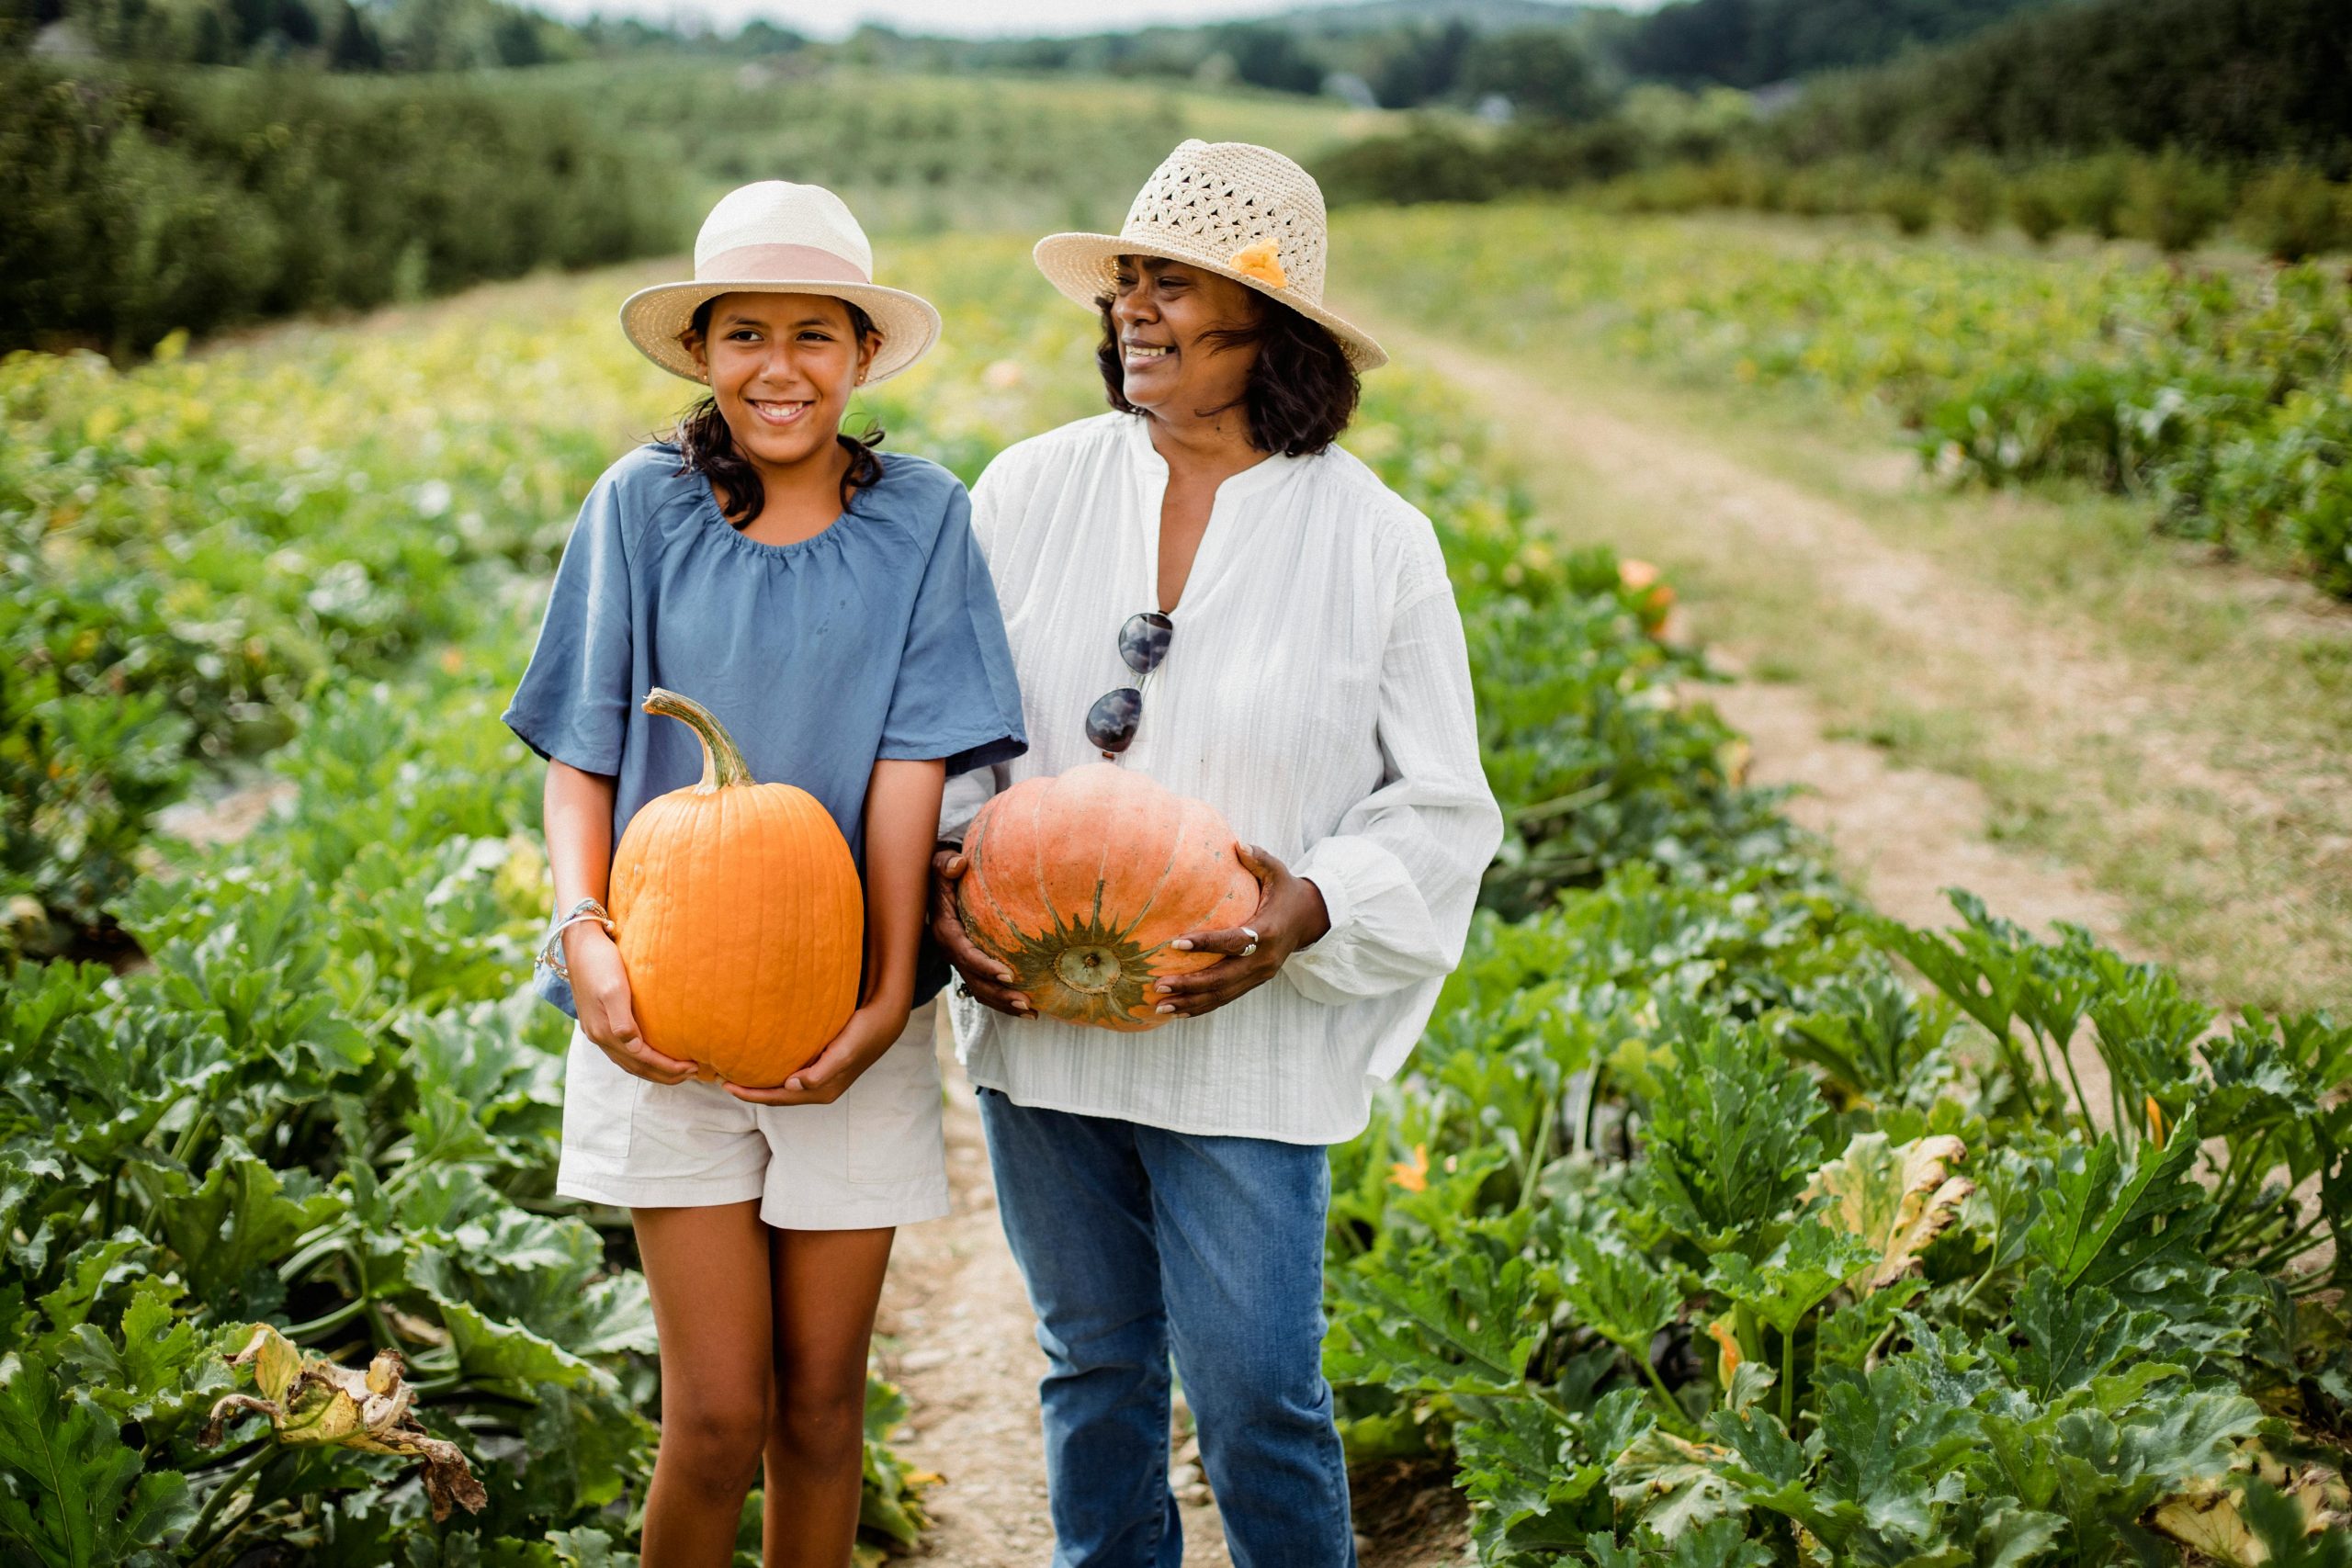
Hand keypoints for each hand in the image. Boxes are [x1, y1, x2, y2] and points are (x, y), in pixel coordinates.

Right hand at [566, 924, 694, 1084]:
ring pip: (628, 1062)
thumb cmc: (600, 962)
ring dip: (653, 1070)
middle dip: (664, 1074)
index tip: (693, 1067)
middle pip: (636, 1067)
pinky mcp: (597, 1023)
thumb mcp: (613, 989)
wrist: (578, 943)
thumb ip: (622, 1021)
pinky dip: (640, 1059)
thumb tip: (634, 1046)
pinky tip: (652, 1053)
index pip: (642, 1060)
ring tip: (677, 1070)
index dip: (668, 1067)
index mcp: (605, 1031)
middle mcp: (599, 1037)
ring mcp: (596, 1031)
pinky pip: (622, 1052)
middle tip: (692, 1073)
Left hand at [725, 997, 910, 1105]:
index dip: (750, 1094)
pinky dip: (772, 1071)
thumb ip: (821, 1072)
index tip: (726, 1085)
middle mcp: (819, 1089)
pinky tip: (762, 1060)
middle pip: (776, 1095)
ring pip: (782, 1085)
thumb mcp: (843, 1052)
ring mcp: (820, 1078)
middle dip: (750, 1091)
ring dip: (760, 1082)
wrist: (884, 1020)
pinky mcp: (820, 1064)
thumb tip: (792, 1084)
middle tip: (723, 1080)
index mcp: (821, 1091)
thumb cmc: (863, 1034)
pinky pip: (790, 1073)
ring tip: (737, 1072)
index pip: (777, 1098)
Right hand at [928, 845, 1032, 1018]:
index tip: (1009, 974)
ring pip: (981, 989)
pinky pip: (986, 986)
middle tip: (1027, 1003)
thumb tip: (958, 864)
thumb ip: (946, 864)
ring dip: (1004, 1004)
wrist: (939, 881)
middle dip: (1000, 995)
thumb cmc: (946, 872)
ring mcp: (961, 960)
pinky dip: (1004, 999)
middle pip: (975, 981)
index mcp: (946, 931)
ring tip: (1032, 1013)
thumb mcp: (941, 864)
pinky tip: (1029, 1007)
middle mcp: (952, 951)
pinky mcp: (971, 963)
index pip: (965, 954)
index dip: (985, 966)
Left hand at [1148, 845, 1329, 1020]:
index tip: (1177, 943)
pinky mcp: (1254, 982)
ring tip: (1159, 1006)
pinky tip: (1177, 1011)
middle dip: (1190, 984)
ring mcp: (1260, 975)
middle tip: (1157, 984)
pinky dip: (1201, 1006)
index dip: (1206, 944)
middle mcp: (1264, 960)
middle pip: (1223, 978)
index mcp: (1267, 932)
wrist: (1311, 920)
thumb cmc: (1286, 891)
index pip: (1234, 942)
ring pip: (1222, 995)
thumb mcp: (1278, 872)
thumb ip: (1259, 858)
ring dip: (1190, 1002)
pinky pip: (1225, 998)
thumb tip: (1237, 844)